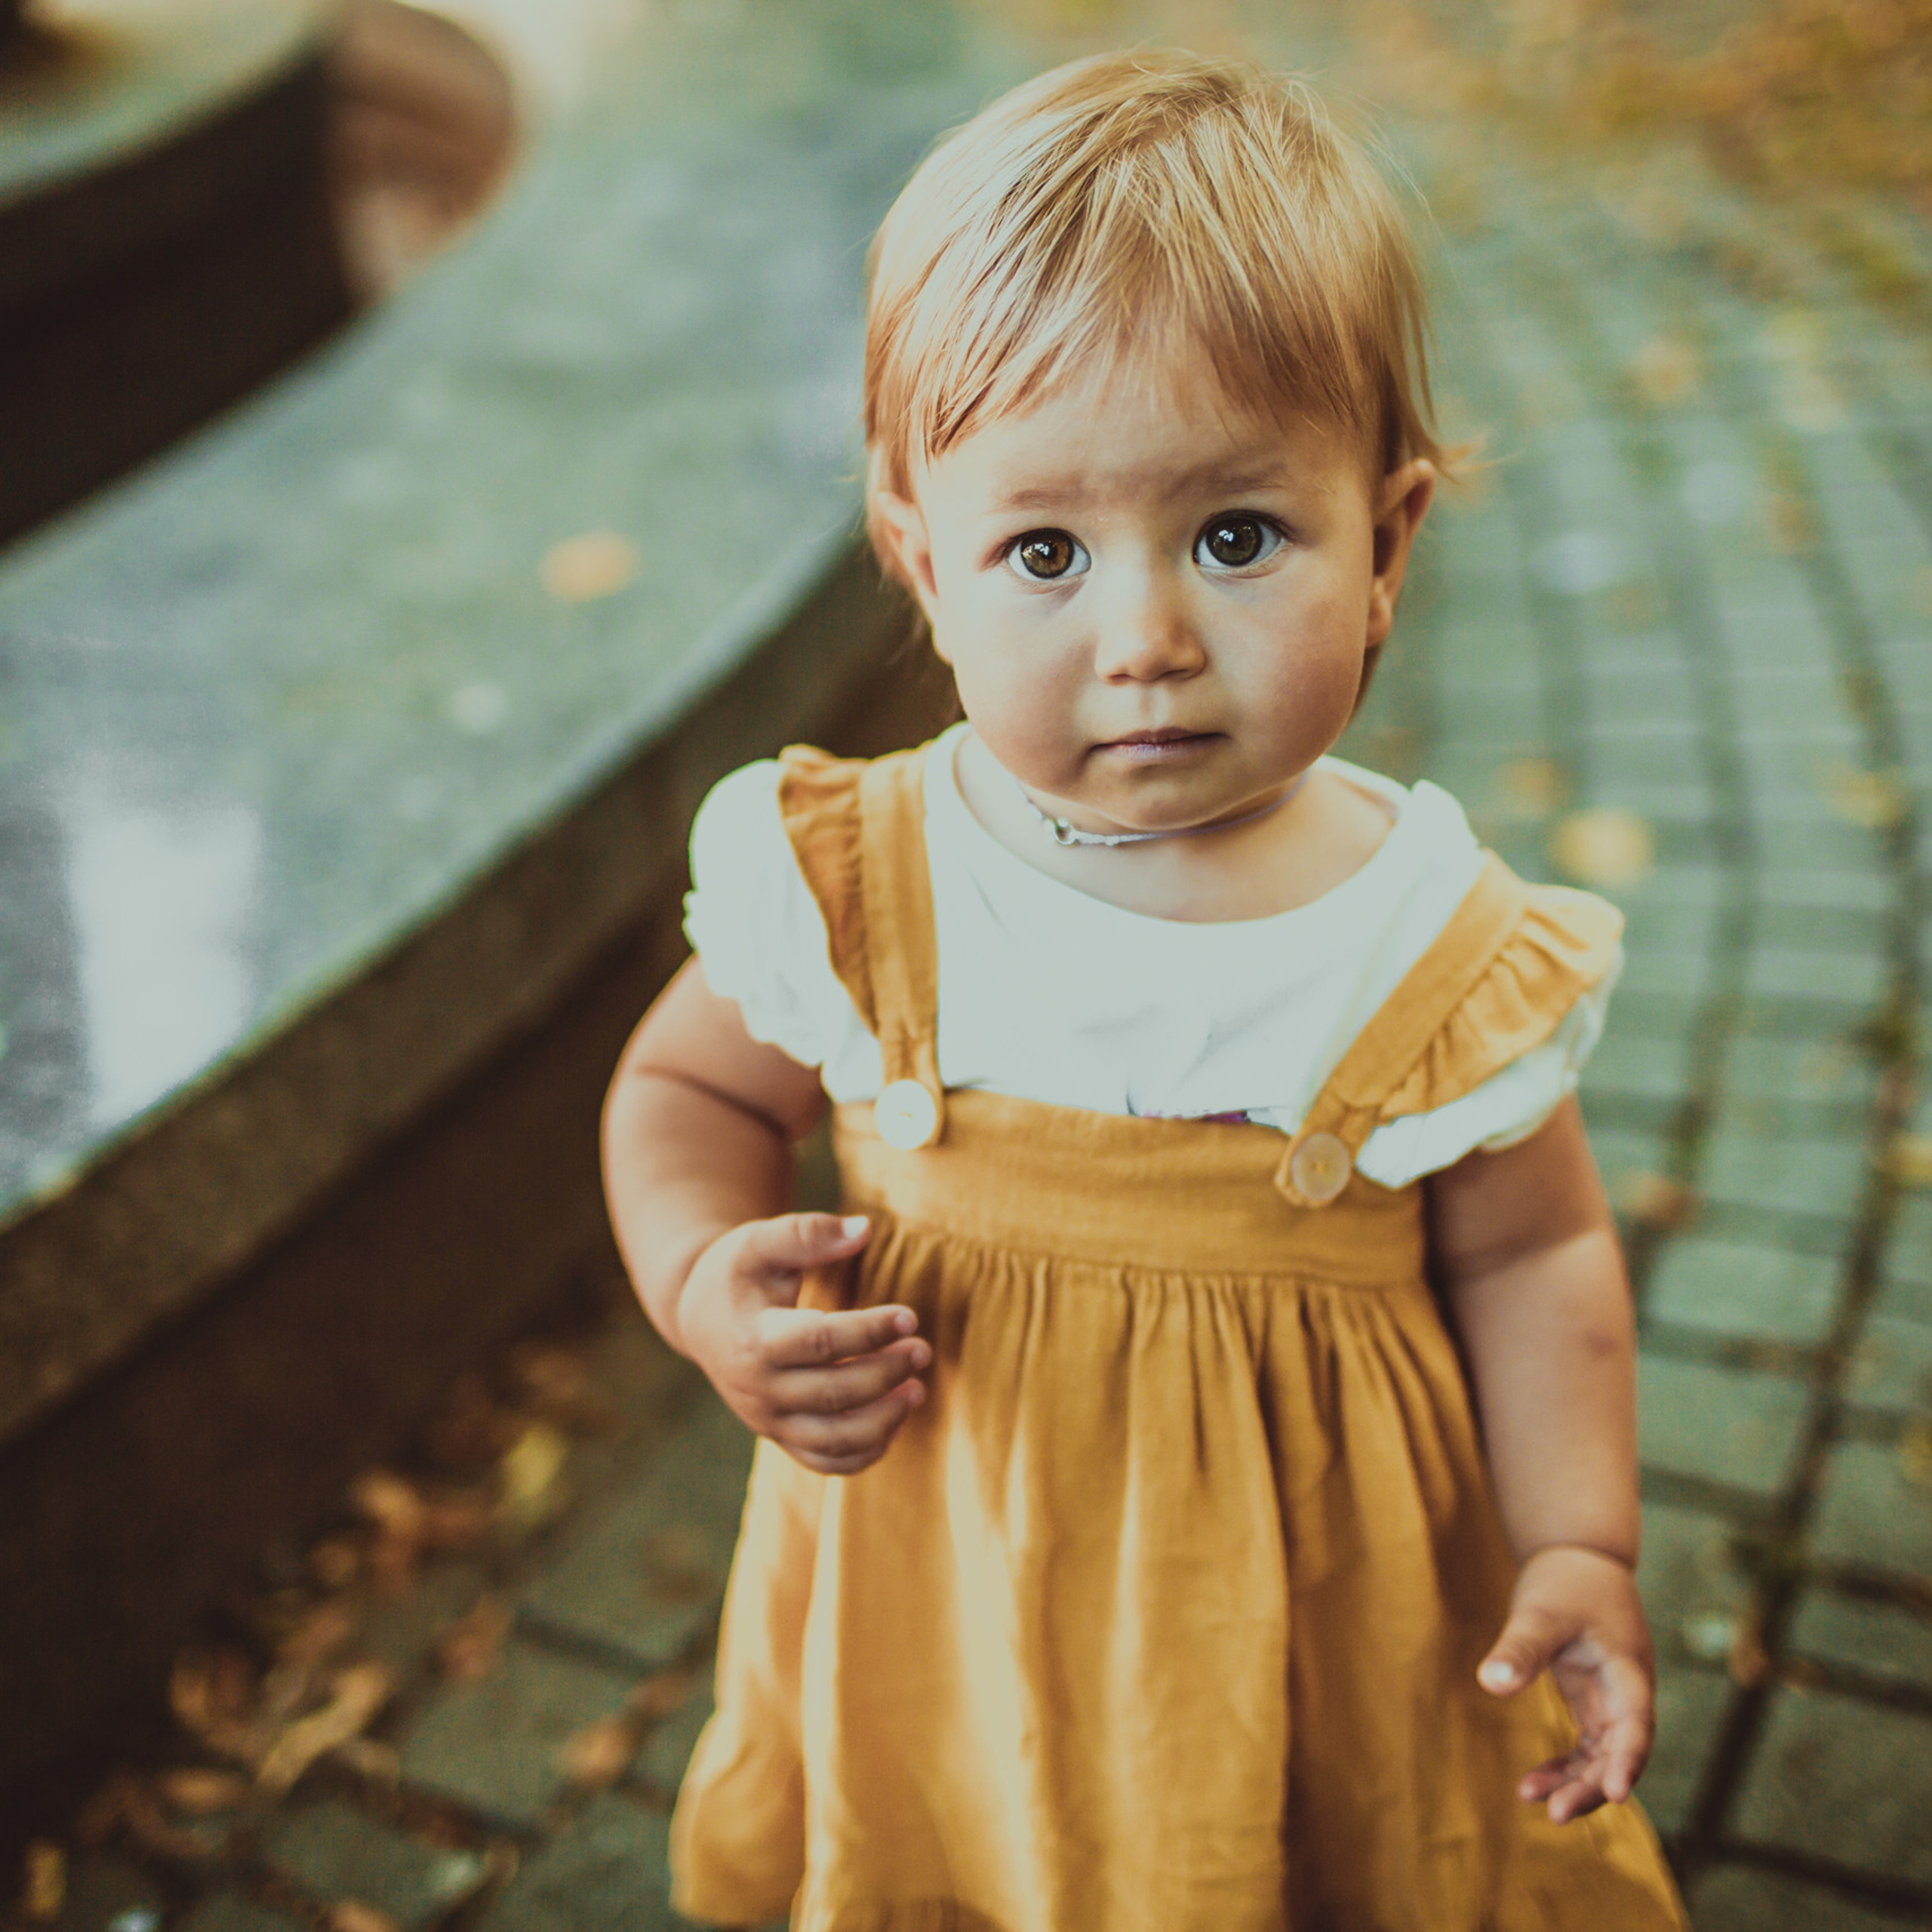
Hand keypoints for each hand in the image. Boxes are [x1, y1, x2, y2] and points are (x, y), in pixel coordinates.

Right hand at [676, 1212, 928, 1475]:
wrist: (699, 1317)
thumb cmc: (737, 1272)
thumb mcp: (761, 1242)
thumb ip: (809, 1233)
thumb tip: (865, 1229)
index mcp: (755, 1339)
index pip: (820, 1342)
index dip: (869, 1331)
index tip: (909, 1317)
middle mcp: (759, 1388)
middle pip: (833, 1393)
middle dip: (886, 1373)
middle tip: (923, 1349)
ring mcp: (769, 1419)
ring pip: (833, 1439)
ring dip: (883, 1421)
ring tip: (918, 1390)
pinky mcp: (780, 1435)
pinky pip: (825, 1461)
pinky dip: (864, 1454)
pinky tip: (895, 1423)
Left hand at [1478, 1544, 1655, 1823]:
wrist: (1578, 1557)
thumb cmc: (1565, 1581)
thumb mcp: (1539, 1612)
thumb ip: (1520, 1648)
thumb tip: (1491, 1683)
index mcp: (1627, 1669)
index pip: (1635, 1724)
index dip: (1627, 1760)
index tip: (1616, 1794)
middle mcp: (1627, 1692)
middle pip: (1620, 1752)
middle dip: (1593, 1786)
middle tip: (1556, 1814)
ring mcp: (1612, 1700)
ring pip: (1602, 1756)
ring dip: (1576, 1782)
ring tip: (1533, 1799)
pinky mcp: (1592, 1701)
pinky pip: (1585, 1746)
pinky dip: (1565, 1765)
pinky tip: (1533, 1784)